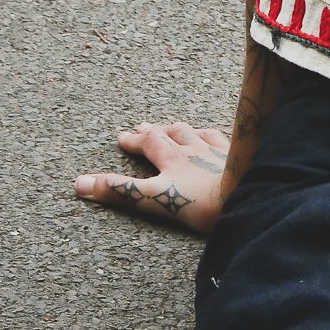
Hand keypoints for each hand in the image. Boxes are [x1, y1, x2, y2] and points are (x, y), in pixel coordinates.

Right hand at [75, 122, 229, 236]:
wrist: (250, 193)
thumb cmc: (203, 202)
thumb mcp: (155, 199)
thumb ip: (121, 192)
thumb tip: (80, 184)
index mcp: (174, 158)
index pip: (149, 144)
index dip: (134, 141)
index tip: (122, 137)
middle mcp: (194, 149)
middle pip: (170, 135)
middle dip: (154, 132)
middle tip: (142, 128)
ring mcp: (219, 152)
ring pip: (196, 133)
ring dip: (181, 129)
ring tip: (174, 127)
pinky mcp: (241, 157)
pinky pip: (224, 139)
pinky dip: (214, 135)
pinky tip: (215, 135)